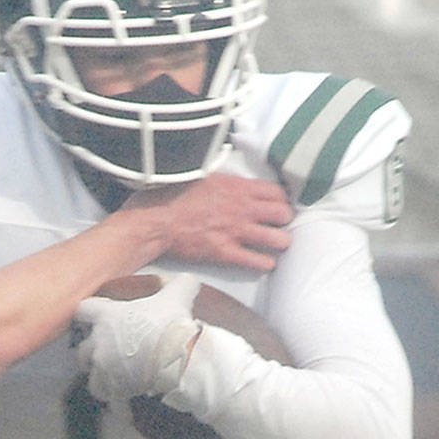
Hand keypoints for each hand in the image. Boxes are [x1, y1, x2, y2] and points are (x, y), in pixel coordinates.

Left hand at [74, 273, 201, 402]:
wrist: (177, 358)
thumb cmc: (172, 323)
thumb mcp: (178, 295)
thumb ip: (179, 283)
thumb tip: (188, 278)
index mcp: (107, 316)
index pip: (82, 310)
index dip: (88, 313)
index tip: (95, 318)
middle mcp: (98, 341)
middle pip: (82, 347)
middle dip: (92, 350)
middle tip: (108, 351)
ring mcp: (103, 366)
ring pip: (89, 372)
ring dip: (98, 372)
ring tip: (112, 374)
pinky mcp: (112, 386)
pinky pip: (102, 391)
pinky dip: (109, 392)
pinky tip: (119, 390)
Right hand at [128, 173, 292, 270]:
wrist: (154, 221)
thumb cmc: (172, 195)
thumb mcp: (201, 175)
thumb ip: (224, 179)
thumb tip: (233, 179)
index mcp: (237, 187)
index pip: (277, 192)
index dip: (281, 199)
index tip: (277, 204)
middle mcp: (242, 208)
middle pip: (283, 214)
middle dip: (284, 219)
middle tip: (278, 224)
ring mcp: (235, 231)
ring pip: (277, 239)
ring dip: (280, 242)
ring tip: (276, 243)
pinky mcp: (225, 252)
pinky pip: (257, 261)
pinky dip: (265, 263)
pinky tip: (264, 261)